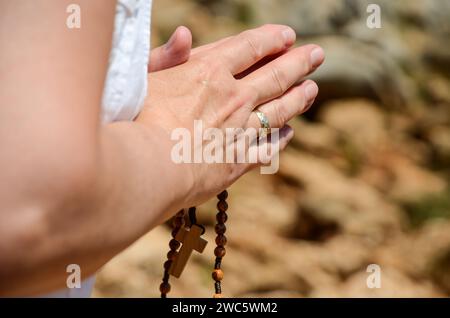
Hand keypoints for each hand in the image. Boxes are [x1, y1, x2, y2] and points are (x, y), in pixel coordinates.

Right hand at [137, 24, 324, 206]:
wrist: (148, 168)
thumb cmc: (135, 121)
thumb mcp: (142, 79)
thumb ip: (164, 56)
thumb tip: (185, 32)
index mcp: (210, 71)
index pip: (249, 47)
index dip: (270, 39)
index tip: (288, 35)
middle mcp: (233, 98)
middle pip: (275, 75)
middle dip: (299, 62)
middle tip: (318, 54)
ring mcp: (240, 130)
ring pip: (280, 110)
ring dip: (298, 98)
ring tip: (312, 89)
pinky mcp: (238, 160)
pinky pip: (267, 147)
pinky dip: (280, 139)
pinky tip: (289, 133)